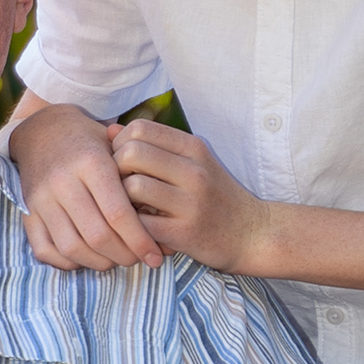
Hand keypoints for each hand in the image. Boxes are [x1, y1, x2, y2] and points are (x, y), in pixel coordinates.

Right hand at [7, 101, 161, 269]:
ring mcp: (41, 199)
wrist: (43, 130)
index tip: (155, 256)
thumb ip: (140, 182)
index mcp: (91, 162)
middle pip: (97, 236)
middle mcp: (63, 181)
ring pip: (72, 248)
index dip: (140, 241)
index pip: (118, 214)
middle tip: (138, 259)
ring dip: (99, 262)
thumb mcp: (118, 149)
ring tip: (116, 259)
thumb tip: (164, 224)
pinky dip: (68, 262)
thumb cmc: (91, 143)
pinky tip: (86, 257)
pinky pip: (46, 250)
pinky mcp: (27, 212)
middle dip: (123, 256)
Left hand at [111, 123, 266, 271]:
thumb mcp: (193, 162)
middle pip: (130, 153)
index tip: (123, 164)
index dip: (120, 144)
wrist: (253, 234)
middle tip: (120, 188)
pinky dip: (131, 227)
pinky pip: (139, 223)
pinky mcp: (184, 232)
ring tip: (130, 209)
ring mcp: (190, 202)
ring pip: (131, 187)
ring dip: (121, 200)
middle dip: (115, 170)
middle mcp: (194, 170)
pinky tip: (139, 229)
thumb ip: (155, 146)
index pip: (139, 128)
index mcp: (194, 148)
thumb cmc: (215, 197)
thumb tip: (110, 131)